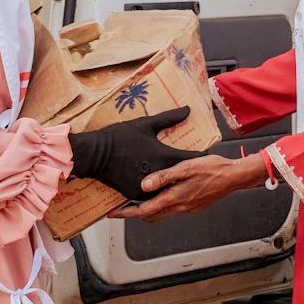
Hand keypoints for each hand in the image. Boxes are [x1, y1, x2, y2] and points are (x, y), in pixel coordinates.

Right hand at [69, 107, 190, 200]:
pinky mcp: (135, 194)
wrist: (93, 154)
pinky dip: (157, 190)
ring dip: (174, 184)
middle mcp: (159, 175)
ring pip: (167, 188)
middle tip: (199, 170)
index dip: (202, 157)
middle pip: (182, 177)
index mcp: (164, 157)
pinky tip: (161, 187)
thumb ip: (169, 118)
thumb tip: (187, 110)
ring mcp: (147, 187)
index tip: (210, 155)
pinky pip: (151, 194)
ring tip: (183, 181)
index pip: (191, 159)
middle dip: (190, 173)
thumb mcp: (146, 124)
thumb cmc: (119, 137)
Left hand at [112, 152, 267, 221]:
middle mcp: (180, 207)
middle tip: (120, 208)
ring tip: (136, 201)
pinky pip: (172, 209)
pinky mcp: (194, 206)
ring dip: (147, 210)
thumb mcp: (186, 168)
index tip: (113, 213)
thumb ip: (164, 177)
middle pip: (150, 216)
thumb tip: (144, 186)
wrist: (234, 176)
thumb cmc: (213, 169)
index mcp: (175, 198)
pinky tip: (161, 194)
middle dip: (134, 213)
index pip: (144, 211)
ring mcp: (187, 208)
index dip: (126, 213)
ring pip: (161, 214)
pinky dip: (161, 206)